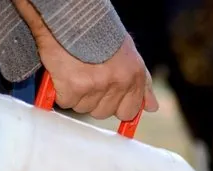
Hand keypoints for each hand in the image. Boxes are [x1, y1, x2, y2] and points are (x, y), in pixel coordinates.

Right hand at [13, 0, 159, 120]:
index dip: (114, 105)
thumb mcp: (130, 55)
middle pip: (102, 112)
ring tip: (74, 70)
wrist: (72, 15)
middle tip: (85, 76)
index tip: (105, 96)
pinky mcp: (75, 87)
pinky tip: (62, 72)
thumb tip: (152, 107)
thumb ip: (143, 84)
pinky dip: (60, 90)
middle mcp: (119, 83)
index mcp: (135, 76)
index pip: (128, 111)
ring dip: (75, 94)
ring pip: (83, 108)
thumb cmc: (99, 34)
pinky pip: (65, 101)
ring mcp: (97, 86)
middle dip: (92, 99)